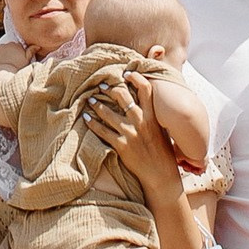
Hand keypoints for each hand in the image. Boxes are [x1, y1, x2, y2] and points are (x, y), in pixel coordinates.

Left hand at [83, 74, 186, 216]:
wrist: (160, 175)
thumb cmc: (162, 152)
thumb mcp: (161, 130)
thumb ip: (152, 115)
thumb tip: (143, 101)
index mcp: (153, 116)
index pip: (145, 89)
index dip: (136, 77)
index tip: (126, 73)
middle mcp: (141, 122)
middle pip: (123, 96)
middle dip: (110, 88)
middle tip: (101, 86)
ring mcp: (130, 133)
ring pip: (108, 113)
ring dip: (97, 105)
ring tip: (90, 100)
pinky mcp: (121, 146)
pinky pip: (102, 131)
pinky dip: (92, 123)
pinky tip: (86, 118)